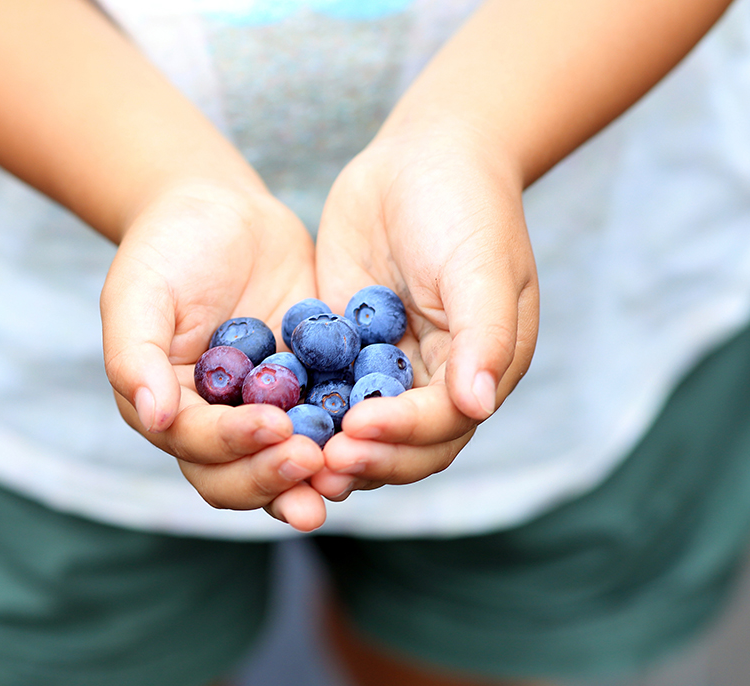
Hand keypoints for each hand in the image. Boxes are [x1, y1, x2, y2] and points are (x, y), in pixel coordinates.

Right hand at [101, 182, 328, 530]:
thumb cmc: (166, 248)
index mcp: (168, 412)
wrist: (222, 214)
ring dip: (313, 478)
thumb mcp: (138, 292)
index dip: (232, 443)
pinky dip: (350, 435)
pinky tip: (381, 431)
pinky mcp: (310, 393)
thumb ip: (135, 356)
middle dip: (274, 478)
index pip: (197, 446)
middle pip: (239, 479)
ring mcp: (266, 414)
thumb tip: (155, 418)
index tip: (272, 425)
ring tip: (345, 471)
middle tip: (313, 460)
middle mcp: (215, 427)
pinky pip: (330, 424)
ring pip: (286, 467)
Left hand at [310, 122, 539, 500]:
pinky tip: (265, 418)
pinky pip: (322, 392)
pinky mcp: (344, 351)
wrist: (422, 155)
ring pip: (359, 431)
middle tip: (316, 467)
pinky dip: (301, 411)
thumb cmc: (465, 204)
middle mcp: (435, 382)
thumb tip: (479, 406)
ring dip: (328, 450)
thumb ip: (484, 337)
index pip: (441, 426)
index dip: (401, 436)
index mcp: (479, 371)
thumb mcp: (481, 266)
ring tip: (288, 458)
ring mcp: (387, 369)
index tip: (357, 429)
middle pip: (401, 447)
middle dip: (364, 459)